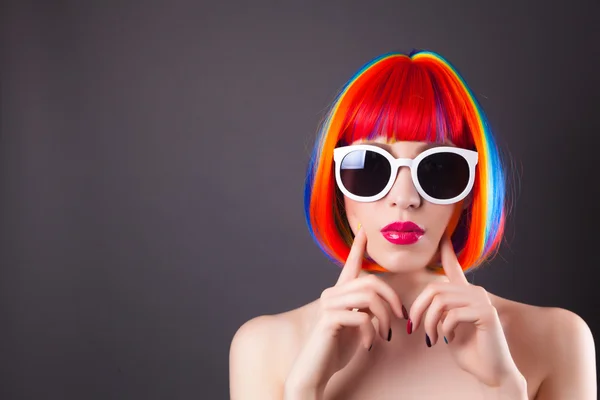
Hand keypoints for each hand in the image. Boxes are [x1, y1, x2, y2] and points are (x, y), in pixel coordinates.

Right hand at [284, 227, 404, 393]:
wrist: (315, 371)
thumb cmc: (336, 349)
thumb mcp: (357, 326)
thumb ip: (367, 310)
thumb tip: (384, 304)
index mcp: (339, 294)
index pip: (350, 265)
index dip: (357, 247)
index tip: (363, 231)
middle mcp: (332, 294)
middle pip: (371, 282)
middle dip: (392, 299)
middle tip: (400, 319)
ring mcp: (328, 306)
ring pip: (369, 297)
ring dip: (385, 318)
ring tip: (385, 335)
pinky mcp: (328, 320)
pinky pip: (362, 318)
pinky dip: (371, 333)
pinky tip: (368, 345)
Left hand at [408, 235, 523, 387]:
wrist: (491, 372)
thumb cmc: (469, 351)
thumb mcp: (446, 327)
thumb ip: (438, 311)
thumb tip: (421, 304)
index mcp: (465, 293)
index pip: (453, 266)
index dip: (447, 250)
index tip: (442, 235)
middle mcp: (475, 292)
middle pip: (434, 289)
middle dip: (418, 309)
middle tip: (414, 328)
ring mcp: (482, 300)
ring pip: (440, 301)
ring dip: (429, 323)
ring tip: (431, 339)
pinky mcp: (486, 313)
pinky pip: (452, 315)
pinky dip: (444, 329)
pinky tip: (447, 339)